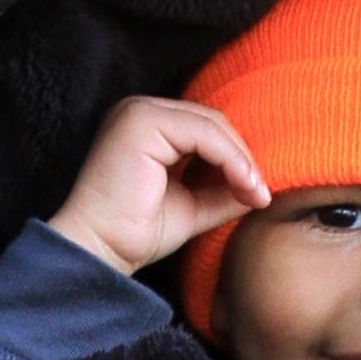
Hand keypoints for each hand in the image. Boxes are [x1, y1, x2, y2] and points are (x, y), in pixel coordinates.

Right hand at [48, 95, 270, 278]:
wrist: (99, 250)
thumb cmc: (135, 233)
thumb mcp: (192, 206)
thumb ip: (222, 190)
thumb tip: (261, 186)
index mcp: (146, 125)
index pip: (205, 129)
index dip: (237, 158)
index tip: (258, 195)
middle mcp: (139, 110)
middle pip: (212, 122)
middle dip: (243, 158)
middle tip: (260, 195)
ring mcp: (138, 112)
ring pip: (211, 125)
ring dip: (241, 160)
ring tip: (255, 194)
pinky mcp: (142, 122)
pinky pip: (203, 133)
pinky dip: (231, 159)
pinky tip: (243, 186)